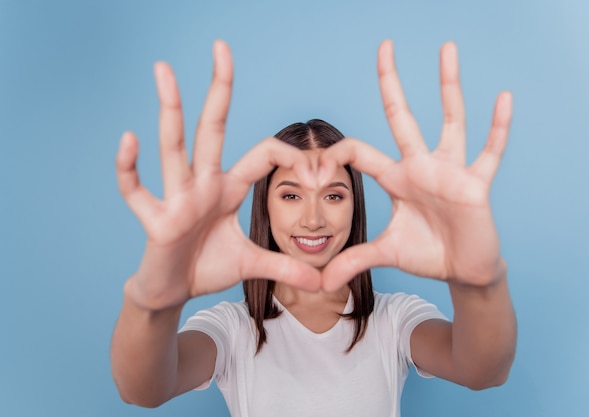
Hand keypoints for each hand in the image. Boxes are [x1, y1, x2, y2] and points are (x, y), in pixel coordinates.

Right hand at [116, 41, 319, 309]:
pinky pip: (137, 190)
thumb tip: (322, 283)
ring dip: (170, 108)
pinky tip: (129, 139)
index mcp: (226, 188)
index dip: (291, 157)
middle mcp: (202, 184)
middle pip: (211, 128)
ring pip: (174, 147)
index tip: (319, 173)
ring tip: (165, 69)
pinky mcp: (156, 220)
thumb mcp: (251, 265)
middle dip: (219, 89)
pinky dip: (130, 167)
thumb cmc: (206, 267)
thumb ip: (284, 267)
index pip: (261, 155)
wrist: (173, 290)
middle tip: (221, 46)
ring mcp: (177, 198)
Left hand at [320, 40, 511, 290]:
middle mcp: (421, 166)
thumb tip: (321, 283)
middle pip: (403, 117)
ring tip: (446, 49)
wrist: (463, 270)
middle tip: (385, 46)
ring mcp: (450, 171)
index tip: (314, 165)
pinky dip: (498, 127)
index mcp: (396, 178)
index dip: (335, 154)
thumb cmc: (427, 253)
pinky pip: (490, 152)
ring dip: (447, 86)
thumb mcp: (386, 253)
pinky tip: (503, 97)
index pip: (360, 152)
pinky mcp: (475, 185)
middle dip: (392, 83)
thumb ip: (354, 260)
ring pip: (449, 120)